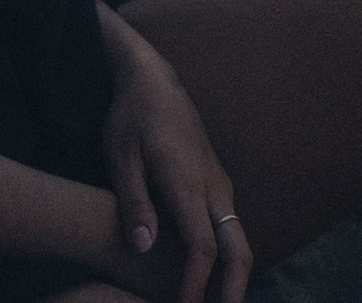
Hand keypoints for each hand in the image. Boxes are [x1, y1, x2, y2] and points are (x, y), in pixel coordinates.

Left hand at [101, 28, 252, 302]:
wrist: (155, 79)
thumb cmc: (131, 119)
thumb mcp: (121, 158)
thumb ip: (134, 204)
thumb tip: (144, 249)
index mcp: (188, 182)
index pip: (203, 247)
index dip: (196, 285)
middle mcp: (214, 185)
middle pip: (239, 248)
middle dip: (234, 290)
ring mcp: (220, 183)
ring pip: (240, 237)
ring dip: (234, 276)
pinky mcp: (217, 182)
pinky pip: (231, 226)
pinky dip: (229, 257)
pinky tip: (212, 276)